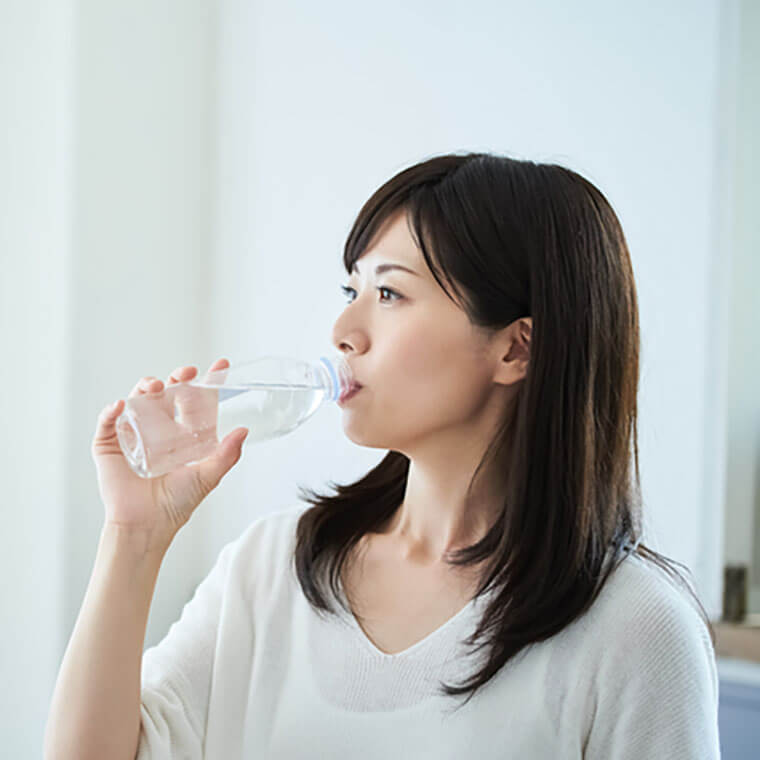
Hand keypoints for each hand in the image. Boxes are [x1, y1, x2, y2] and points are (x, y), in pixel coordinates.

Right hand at [91, 358, 247, 551]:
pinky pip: (108, 422)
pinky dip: (112, 410)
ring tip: (155, 386)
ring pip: (137, 399)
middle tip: (186, 373)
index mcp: (181, 433)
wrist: (147, 525)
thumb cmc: (177, 503)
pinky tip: (122, 404)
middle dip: (176, 379)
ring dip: (145, 387)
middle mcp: (157, 429)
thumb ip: (226, 455)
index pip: (194, 400)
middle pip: (166, 393)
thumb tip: (243, 430)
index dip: (205, 382)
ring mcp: (132, 434)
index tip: (220, 366)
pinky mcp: (109, 445)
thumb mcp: (208, 476)